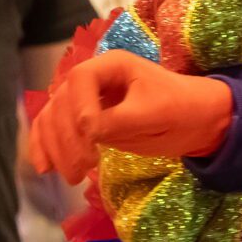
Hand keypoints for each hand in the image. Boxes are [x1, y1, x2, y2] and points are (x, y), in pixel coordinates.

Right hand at [29, 51, 234, 184]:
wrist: (197, 120)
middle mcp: (94, 79)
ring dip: (55, 148)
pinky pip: (55, 129)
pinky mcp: (84, 122)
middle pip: (61, 102)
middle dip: (67, 137)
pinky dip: (46, 147)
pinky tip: (45, 168)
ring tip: (72, 176)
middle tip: (83, 167)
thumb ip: (119, 120)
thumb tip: (88, 132)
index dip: (79, 107)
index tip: (93, 137)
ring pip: (53, 118)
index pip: (80, 79)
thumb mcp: (154, 113)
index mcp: (112, 65)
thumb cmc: (181, 108)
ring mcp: (86, 100)